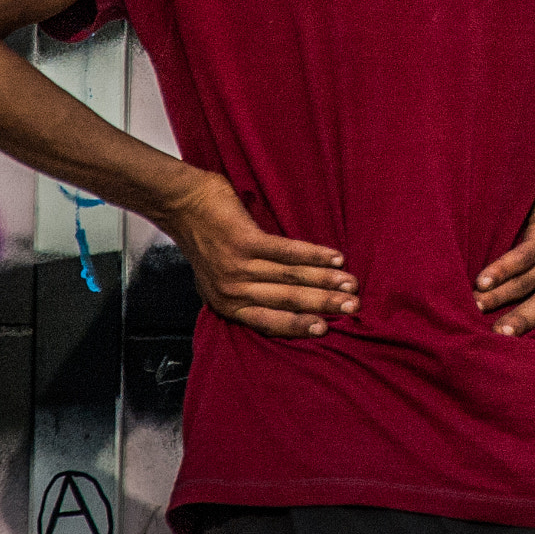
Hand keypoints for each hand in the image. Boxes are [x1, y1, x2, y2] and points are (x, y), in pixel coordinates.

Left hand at [158, 169, 357, 338]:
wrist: (182, 205)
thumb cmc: (204, 239)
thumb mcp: (218, 277)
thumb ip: (245, 292)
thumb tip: (280, 304)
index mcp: (227, 304)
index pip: (269, 322)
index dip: (299, 326)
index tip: (326, 328)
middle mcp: (232, 291)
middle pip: (287, 301)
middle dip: (324, 304)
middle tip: (352, 306)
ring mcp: (237, 267)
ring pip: (290, 278)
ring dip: (325, 280)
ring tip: (350, 282)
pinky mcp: (245, 242)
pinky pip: (286, 252)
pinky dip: (314, 255)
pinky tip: (334, 257)